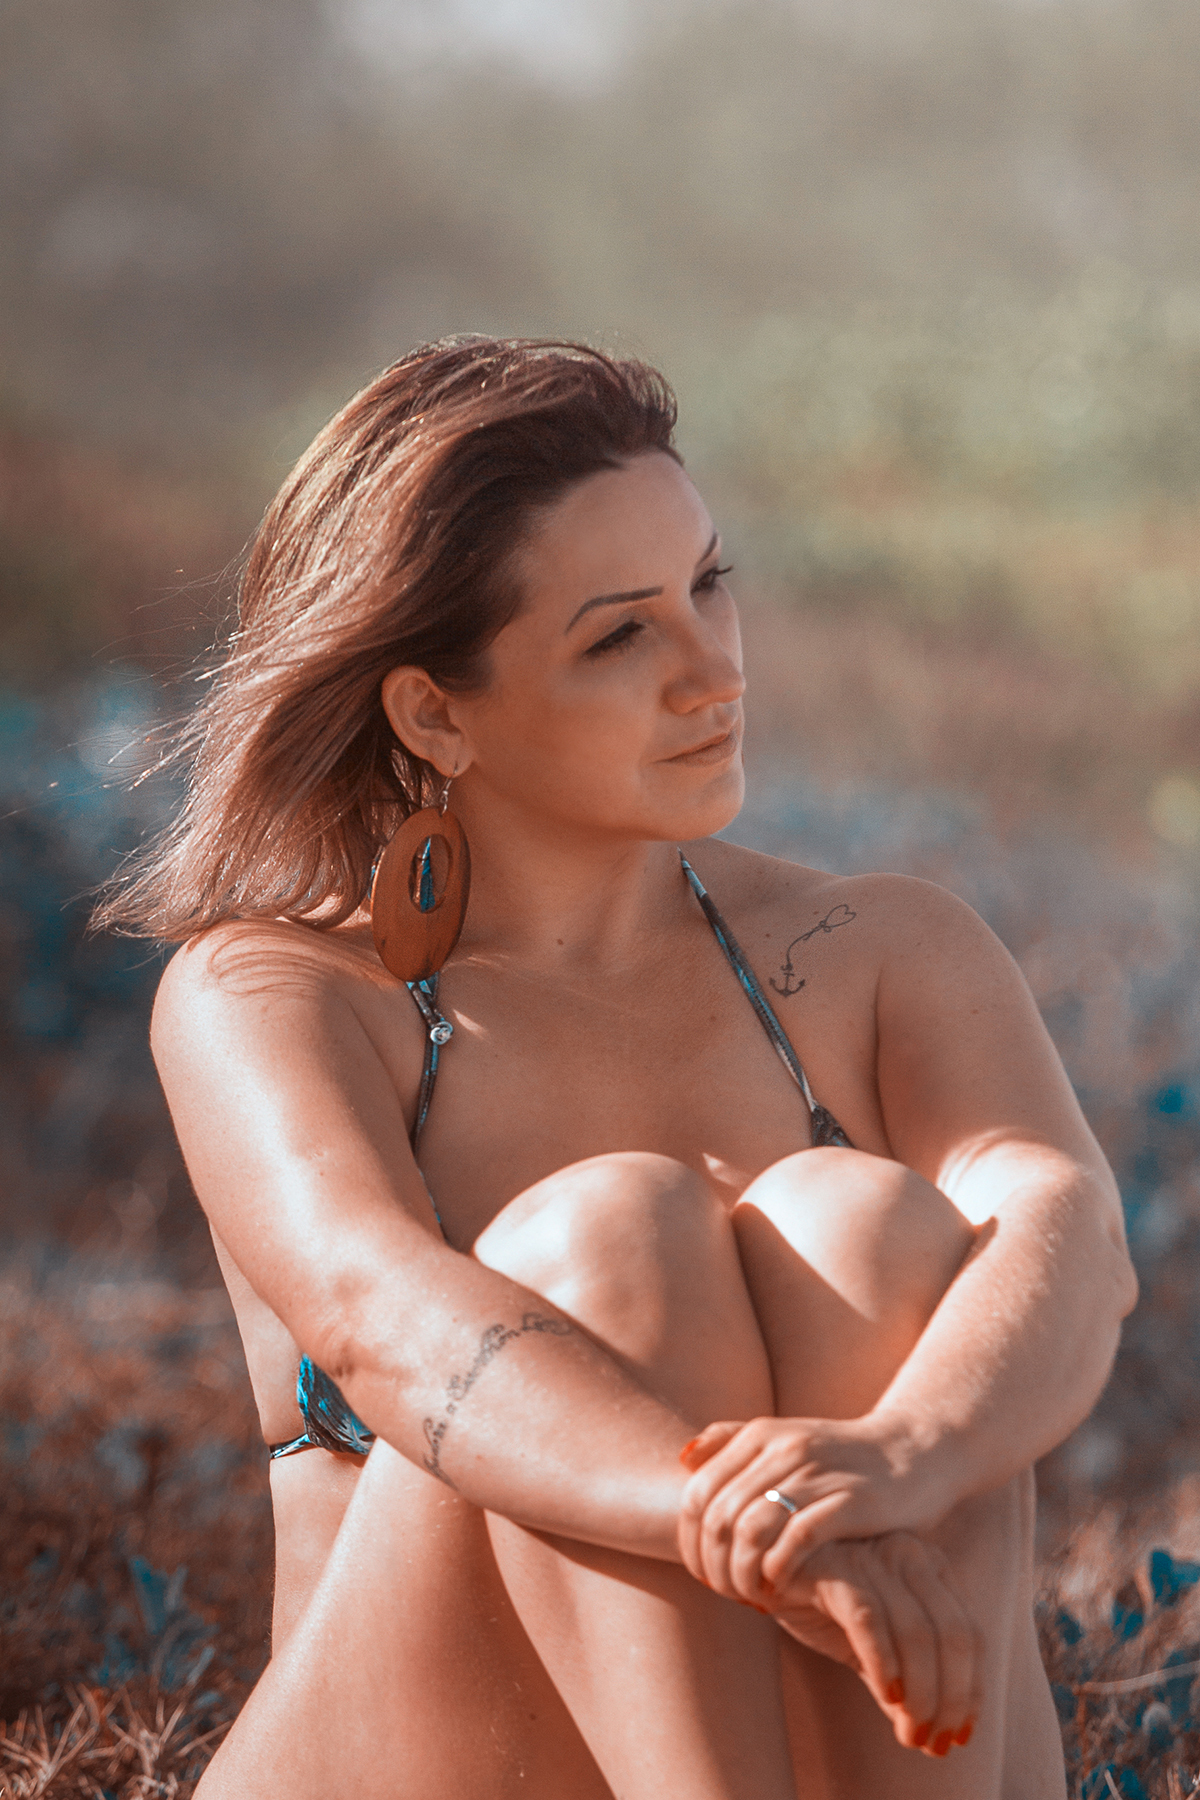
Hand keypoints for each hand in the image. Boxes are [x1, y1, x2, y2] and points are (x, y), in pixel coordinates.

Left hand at [676, 1413, 944, 1602]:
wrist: (916, 1450)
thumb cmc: (841, 1456)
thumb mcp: (786, 1439)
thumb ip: (734, 1441)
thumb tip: (684, 1457)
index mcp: (761, 1434)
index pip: (698, 1493)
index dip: (690, 1541)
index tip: (702, 1573)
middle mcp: (784, 1447)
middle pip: (719, 1517)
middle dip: (713, 1565)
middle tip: (724, 1593)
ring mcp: (818, 1472)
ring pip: (750, 1529)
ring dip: (741, 1573)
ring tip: (751, 1595)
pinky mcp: (852, 1500)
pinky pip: (797, 1539)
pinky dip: (778, 1570)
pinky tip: (781, 1587)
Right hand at [768, 1533, 981, 1755]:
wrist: (759, 1569)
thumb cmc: (820, 1601)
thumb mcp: (872, 1644)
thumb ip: (903, 1678)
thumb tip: (931, 1736)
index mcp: (928, 1566)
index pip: (970, 1635)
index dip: (970, 1691)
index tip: (958, 1738)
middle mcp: (908, 1553)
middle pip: (954, 1635)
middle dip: (950, 1700)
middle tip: (932, 1745)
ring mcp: (873, 1556)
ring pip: (917, 1632)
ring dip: (921, 1695)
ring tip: (910, 1736)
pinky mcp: (836, 1566)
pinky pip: (870, 1619)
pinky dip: (884, 1663)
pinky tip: (886, 1696)